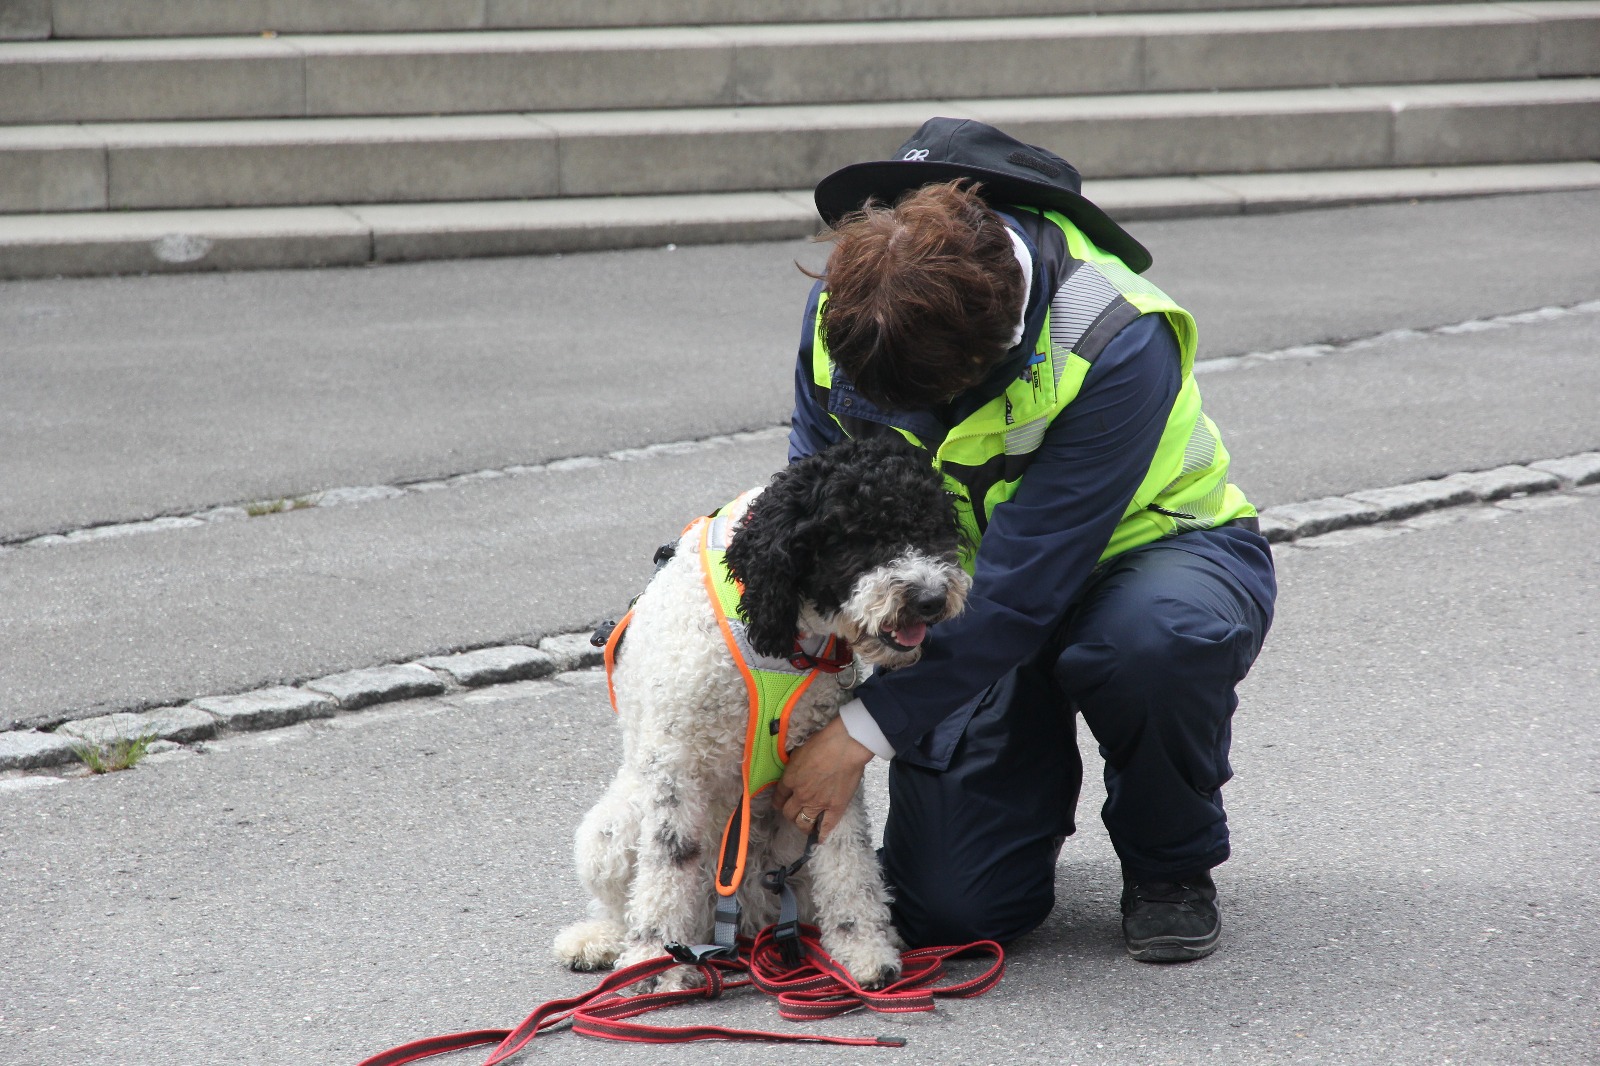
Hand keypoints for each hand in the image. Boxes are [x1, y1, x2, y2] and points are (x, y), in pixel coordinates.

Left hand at [774, 716, 874, 842]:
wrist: (845, 746)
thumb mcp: (800, 751)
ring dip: (802, 826)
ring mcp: (817, 804)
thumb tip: (795, 769)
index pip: (779, 797)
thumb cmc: (824, 742)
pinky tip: (820, 839)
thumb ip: (795, 765)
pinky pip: (826, 827)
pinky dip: (822, 835)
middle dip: (789, 814)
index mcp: (790, 779)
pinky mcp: (835, 808)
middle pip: (788, 813)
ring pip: (803, 823)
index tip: (780, 803)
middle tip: (794, 813)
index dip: (779, 802)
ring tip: (805, 826)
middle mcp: (800, 795)